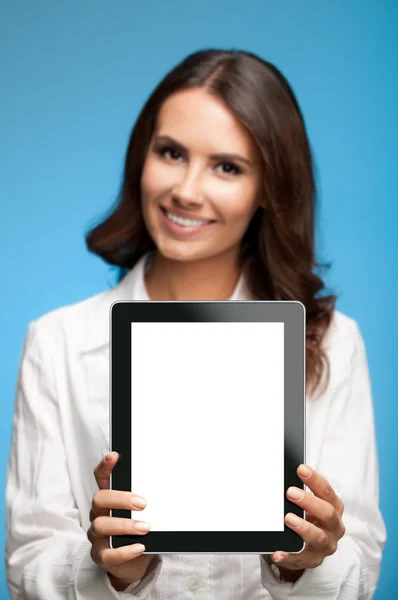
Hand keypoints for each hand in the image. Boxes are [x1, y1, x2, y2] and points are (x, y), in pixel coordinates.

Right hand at [87, 452, 154, 590]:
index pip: (101, 478)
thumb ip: (149, 498)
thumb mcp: (143, 512)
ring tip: (145, 528)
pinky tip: (139, 548)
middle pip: (99, 499)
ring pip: (101, 525)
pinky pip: (107, 554)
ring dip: (125, 526)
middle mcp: (99, 514)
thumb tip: (173, 482)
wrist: (136, 563)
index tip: (114, 456)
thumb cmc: (140, 531)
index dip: (105, 467)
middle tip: (143, 503)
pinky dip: (124, 551)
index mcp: (109, 500)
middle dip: (120, 499)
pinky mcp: (101, 556)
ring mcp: (98, 536)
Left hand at [269, 465, 344, 579]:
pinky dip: (288, 556)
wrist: (308, 547)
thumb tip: (284, 475)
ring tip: (288, 518)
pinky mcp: (313, 560)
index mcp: (334, 509)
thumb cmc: (309, 518)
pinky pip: (300, 560)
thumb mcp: (309, 505)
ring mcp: (325, 546)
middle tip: (290, 492)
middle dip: (309, 502)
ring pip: (318, 537)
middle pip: (328, 514)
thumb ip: (301, 492)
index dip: (315, 480)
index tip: (300, 469)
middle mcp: (334, 527)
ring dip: (303, 527)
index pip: (327, 492)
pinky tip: (277, 552)